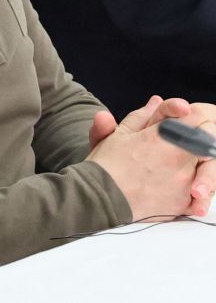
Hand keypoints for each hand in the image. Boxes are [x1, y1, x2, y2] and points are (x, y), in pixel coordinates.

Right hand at [87, 97, 211, 218]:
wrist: (99, 200)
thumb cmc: (106, 164)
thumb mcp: (118, 134)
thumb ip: (142, 116)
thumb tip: (156, 100)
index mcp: (164, 138)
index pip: (197, 119)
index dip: (190, 119)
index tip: (182, 121)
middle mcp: (179, 160)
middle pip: (204, 143)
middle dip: (194, 142)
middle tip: (176, 147)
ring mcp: (184, 183)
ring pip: (204, 168)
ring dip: (193, 166)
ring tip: (168, 170)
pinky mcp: (183, 204)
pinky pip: (198, 194)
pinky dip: (190, 190)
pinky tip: (171, 187)